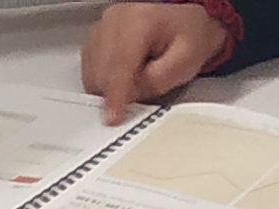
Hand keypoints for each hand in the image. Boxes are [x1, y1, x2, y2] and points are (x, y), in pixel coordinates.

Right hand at [82, 3, 230, 122]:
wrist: (184, 20)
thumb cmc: (188, 35)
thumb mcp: (186, 61)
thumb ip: (157, 81)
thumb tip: (130, 96)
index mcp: (140, 21)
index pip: (120, 63)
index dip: (115, 94)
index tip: (113, 118)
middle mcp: (115, 20)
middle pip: (102, 70)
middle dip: (116, 92)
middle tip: (141, 93)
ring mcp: (102, 27)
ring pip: (92, 72)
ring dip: (108, 88)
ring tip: (135, 79)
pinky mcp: (95, 38)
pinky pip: (90, 69)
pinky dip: (103, 81)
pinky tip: (122, 76)